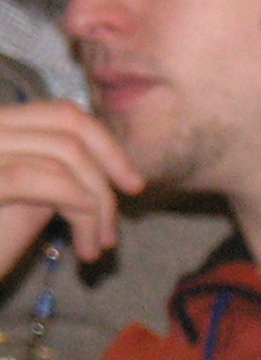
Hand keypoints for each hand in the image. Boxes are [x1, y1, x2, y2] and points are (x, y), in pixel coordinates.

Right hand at [0, 100, 141, 275]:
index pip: (62, 114)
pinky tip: (87, 241)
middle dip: (111, 162)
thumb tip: (109, 165)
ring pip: (63, 154)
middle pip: (67, 123)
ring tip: (98, 246)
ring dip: (98, 202)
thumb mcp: (28, 199)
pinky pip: (41, 179)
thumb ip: (57, 172)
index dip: (106, 143)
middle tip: (134, 198)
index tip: (132, 182)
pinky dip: (79, 208)